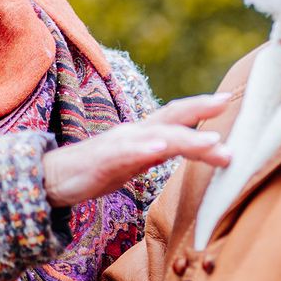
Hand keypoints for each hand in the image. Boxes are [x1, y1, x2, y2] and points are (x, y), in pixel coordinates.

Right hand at [43, 94, 231, 207]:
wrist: (52, 180)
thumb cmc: (97, 171)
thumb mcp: (136, 162)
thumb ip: (162, 153)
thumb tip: (193, 151)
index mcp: (143, 134)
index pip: (176, 116)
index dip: (201, 107)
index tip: (228, 99)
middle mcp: (133, 133)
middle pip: (170, 115)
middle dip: (199, 108)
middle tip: (226, 102)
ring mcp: (117, 146)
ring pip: (156, 137)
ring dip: (186, 138)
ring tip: (213, 141)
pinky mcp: (102, 162)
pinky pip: (125, 154)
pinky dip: (145, 150)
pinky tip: (162, 150)